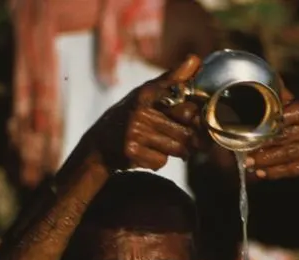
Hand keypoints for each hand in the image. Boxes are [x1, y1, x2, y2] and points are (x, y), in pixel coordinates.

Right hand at [91, 55, 201, 172]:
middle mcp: (139, 110)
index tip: (197, 119)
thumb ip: (172, 79)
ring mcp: (134, 131)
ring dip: (178, 151)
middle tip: (191, 141)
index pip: (183, 100)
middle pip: (185, 131)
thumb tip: (196, 59)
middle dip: (192, 139)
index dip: (197, 113)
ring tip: (172, 147)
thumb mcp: (148, 93)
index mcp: (146, 92)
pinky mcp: (131, 151)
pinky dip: (159, 160)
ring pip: (175, 148)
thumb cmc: (131, 115)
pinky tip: (149, 153)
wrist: (101, 143)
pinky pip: (161, 161)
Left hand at [245, 90, 298, 180]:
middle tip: (247, 154)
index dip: (280, 120)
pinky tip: (263, 173)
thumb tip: (263, 77)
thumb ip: (279, 97)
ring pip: (292, 153)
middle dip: (266, 145)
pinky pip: (298, 167)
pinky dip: (278, 172)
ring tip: (250, 165)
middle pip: (291, 134)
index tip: (260, 127)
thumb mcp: (291, 109)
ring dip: (268, 161)